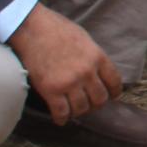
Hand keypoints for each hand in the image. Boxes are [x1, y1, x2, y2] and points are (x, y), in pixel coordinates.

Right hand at [8, 6, 122, 123]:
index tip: (111, 96)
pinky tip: (60, 119)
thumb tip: (97, 71)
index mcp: (98, 57)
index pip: (114, 82)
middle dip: (96, 104)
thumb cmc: (57, 29)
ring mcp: (69, 82)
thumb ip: (93, 57)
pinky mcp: (51, 90)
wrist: (32, 28)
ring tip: (74, 110)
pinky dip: (62, 118)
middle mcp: (87, 72)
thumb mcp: (84, 39)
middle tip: (89, 104)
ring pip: (82, 108)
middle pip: (100, 99)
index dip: (113, 92)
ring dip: (79, 112)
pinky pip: (62, 112)